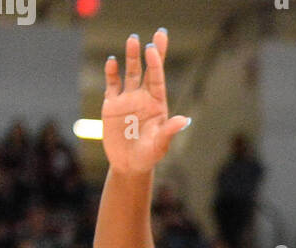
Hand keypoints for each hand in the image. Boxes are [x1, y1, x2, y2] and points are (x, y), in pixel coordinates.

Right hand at [102, 28, 189, 174]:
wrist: (129, 164)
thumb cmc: (148, 155)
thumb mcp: (160, 144)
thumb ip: (170, 131)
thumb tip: (184, 120)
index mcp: (157, 104)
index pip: (157, 79)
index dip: (156, 63)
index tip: (154, 48)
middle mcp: (143, 98)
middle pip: (146, 70)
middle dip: (150, 53)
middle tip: (157, 34)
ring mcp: (127, 99)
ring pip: (129, 73)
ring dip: (130, 57)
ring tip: (133, 39)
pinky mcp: (112, 104)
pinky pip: (112, 84)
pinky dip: (111, 72)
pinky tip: (112, 61)